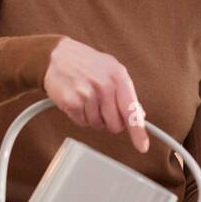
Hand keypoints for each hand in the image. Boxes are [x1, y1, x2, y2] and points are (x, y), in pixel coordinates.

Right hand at [43, 36, 148, 152]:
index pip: (132, 111)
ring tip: (88, 99)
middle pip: (115, 124)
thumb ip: (126, 93)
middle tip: (103, 107)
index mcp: (119, 76)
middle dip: (110, 121)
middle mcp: (104, 85)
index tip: (142, 146)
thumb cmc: (88, 63)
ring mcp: (87, 94)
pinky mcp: (72, 102)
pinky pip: (82, 122)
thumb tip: (139, 115)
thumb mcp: (112, 70)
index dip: (138, 132)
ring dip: (93, 117)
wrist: (58, 55)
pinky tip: (78, 101)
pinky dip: (80, 116)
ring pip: (97, 125)